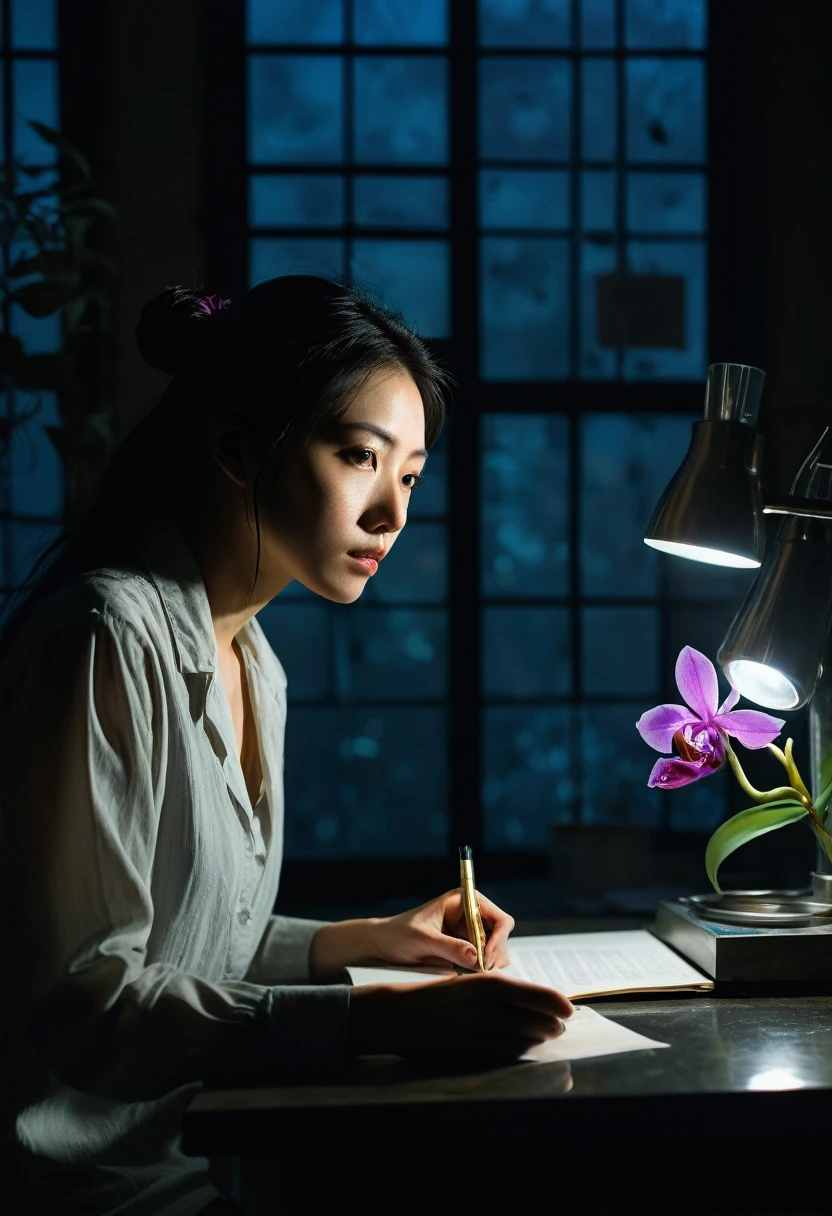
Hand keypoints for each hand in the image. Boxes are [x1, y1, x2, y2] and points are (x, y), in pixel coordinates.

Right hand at [349, 972, 572, 1064]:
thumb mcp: (467, 982)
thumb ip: (495, 990)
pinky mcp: (469, 1049)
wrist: (398, 1012)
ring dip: (540, 1037)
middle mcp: (485, 1006)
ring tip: (548, 1035)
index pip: (533, 993)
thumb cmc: (434, 994)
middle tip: (562, 1024)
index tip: (570, 1007)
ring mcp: (478, 1030)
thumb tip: (529, 999)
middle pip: (533, 1017)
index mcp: (486, 983)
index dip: (555, 1002)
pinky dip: (520, 1049)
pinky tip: (525, 1046)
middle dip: (552, 1022)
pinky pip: (504, 1051)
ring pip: (522, 1037)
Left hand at [370, 888, 514, 971]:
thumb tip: (476, 958)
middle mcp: (471, 914)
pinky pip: (484, 959)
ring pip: (496, 949)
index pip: (500, 918)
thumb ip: (450, 947)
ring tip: (471, 971)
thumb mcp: (424, 940)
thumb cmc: (400, 934)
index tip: (485, 958)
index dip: (498, 939)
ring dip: (489, 963)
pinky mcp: (465, 947)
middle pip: (501, 936)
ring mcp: (469, 932)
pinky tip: (467, 973)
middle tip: (478, 970)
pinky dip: (482, 968)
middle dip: (494, 954)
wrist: (383, 944)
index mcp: (464, 901)